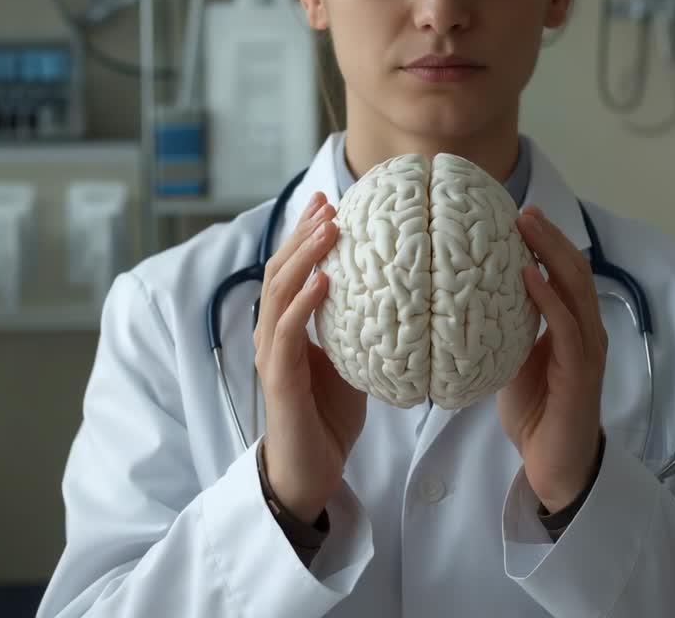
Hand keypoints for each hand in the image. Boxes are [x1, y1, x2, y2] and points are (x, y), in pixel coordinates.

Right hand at [254, 191, 366, 523]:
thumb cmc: (329, 418)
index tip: (329, 203)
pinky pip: (287, 333)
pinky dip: (303, 303)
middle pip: (280, 270)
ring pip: (279, 293)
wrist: (309, 471)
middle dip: (302, 233)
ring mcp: (271, 355)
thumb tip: (403, 298)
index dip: (306, 235)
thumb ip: (362, 330)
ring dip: (303, 256)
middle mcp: (273, 334)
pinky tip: (323, 281)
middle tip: (327, 203)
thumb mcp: (353, 362)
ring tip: (326, 229)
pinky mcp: (277, 379)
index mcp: (289, 327)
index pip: (293, 270)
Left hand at [498, 206, 606, 513]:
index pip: (566, 273)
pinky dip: (548, 297)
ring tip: (529, 226)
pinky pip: (566, 326)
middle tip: (525, 209)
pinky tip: (528, 276)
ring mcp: (588, 350)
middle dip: (551, 237)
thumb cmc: (536, 413)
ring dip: (551, 254)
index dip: (548, 243)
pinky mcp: (580, 372)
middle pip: (575, 271)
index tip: (521, 215)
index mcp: (574, 326)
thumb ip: (507, 330)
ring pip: (576, 289)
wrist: (554, 464)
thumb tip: (468, 299)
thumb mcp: (514, 360)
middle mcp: (587, 332)